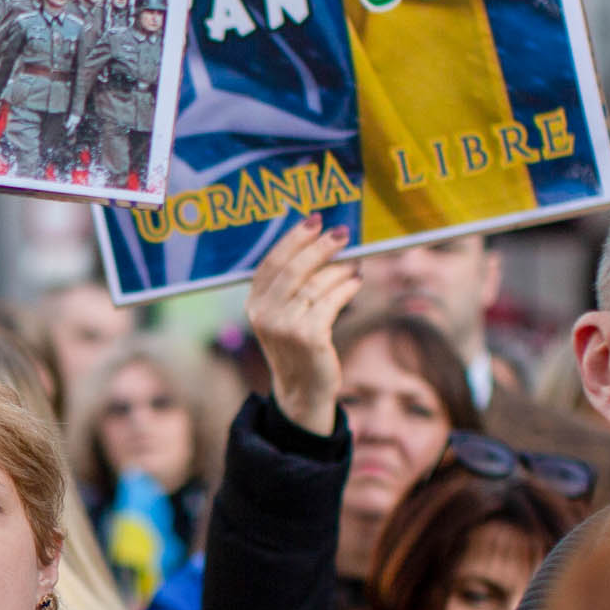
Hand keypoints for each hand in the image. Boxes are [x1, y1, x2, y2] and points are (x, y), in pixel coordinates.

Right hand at [249, 221, 363, 436]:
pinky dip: (346, 288)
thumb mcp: (283, 314)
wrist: (302, 389)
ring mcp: (285, 327)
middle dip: (320, 246)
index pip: (271, 262)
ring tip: (355, 262)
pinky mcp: (308, 338)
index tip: (314, 219)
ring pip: (316, 285)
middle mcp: (264, 314)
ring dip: (339, 268)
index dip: (292, 238)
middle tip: (342, 232)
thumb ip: (291, 285)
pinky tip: (355, 282)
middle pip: (293, 269)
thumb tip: (322, 242)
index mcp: (254, 304)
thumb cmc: (298, 345)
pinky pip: (331, 302)